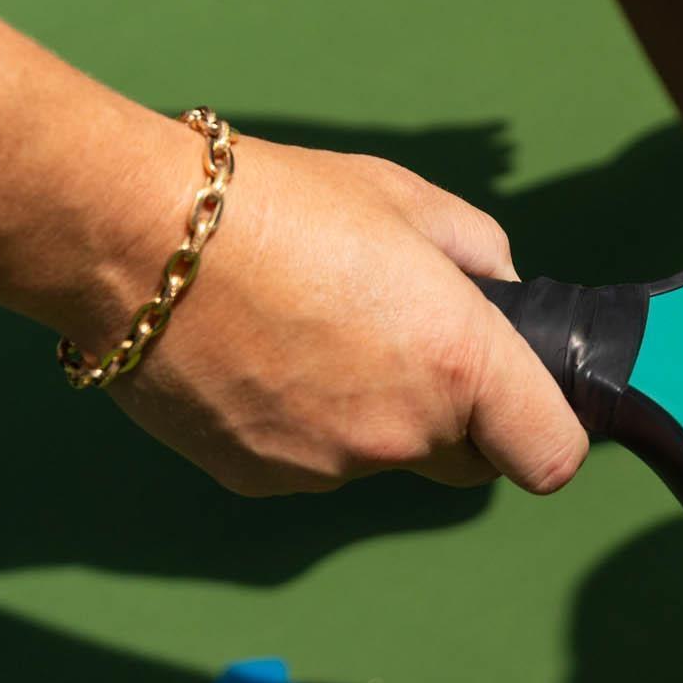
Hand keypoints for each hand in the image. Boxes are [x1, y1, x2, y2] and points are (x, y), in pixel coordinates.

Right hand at [101, 135, 586, 497]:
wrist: (132, 236)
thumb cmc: (281, 203)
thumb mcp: (413, 203)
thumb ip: (484, 259)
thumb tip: (501, 297)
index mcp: (459, 364)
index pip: (550, 458)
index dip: (548, 430)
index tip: (527, 400)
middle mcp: (400, 432)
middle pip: (468, 462)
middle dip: (462, 420)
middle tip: (412, 345)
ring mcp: (325, 467)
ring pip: (382, 458)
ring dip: (373, 415)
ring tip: (316, 329)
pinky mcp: (255, 480)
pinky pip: (310, 463)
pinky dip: (303, 425)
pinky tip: (265, 357)